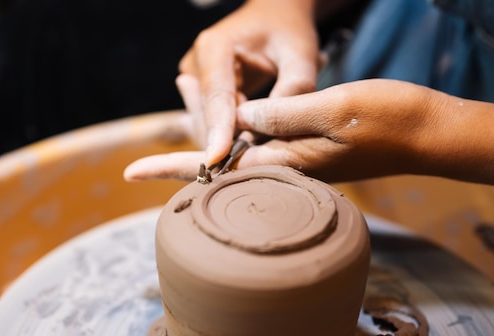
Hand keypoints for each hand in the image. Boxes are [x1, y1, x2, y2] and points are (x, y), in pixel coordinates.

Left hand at [125, 79, 493, 186]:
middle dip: (189, 133)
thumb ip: (281, 116)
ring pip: (238, 148)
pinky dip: (239, 124)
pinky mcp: (305, 155)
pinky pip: (260, 142)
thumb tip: (237, 118)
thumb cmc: (387, 119)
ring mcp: (294, 165)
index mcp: (283, 164)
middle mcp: (283, 171)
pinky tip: (230, 110)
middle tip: (171, 95)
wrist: (425, 132)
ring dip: (211, 125)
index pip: (214, 171)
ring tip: (188, 89)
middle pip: (220, 160)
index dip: (171, 169)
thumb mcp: (332, 109)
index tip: (131, 171)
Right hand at [177, 0, 319, 165]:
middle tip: (265, 160)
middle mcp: (196, 63)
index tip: (217, 159)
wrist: (273, 17)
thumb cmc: (288, 31)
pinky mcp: (198, 93)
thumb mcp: (301, 54)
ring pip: (207, 124)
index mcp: (216, 47)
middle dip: (230, 141)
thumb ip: (293, 90)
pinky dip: (231, 135)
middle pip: (207, 115)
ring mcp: (193, 79)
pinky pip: (211, 123)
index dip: (217, 129)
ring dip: (232, 140)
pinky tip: (252, 137)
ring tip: (264, 143)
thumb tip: (276, 133)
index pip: (216, 95)